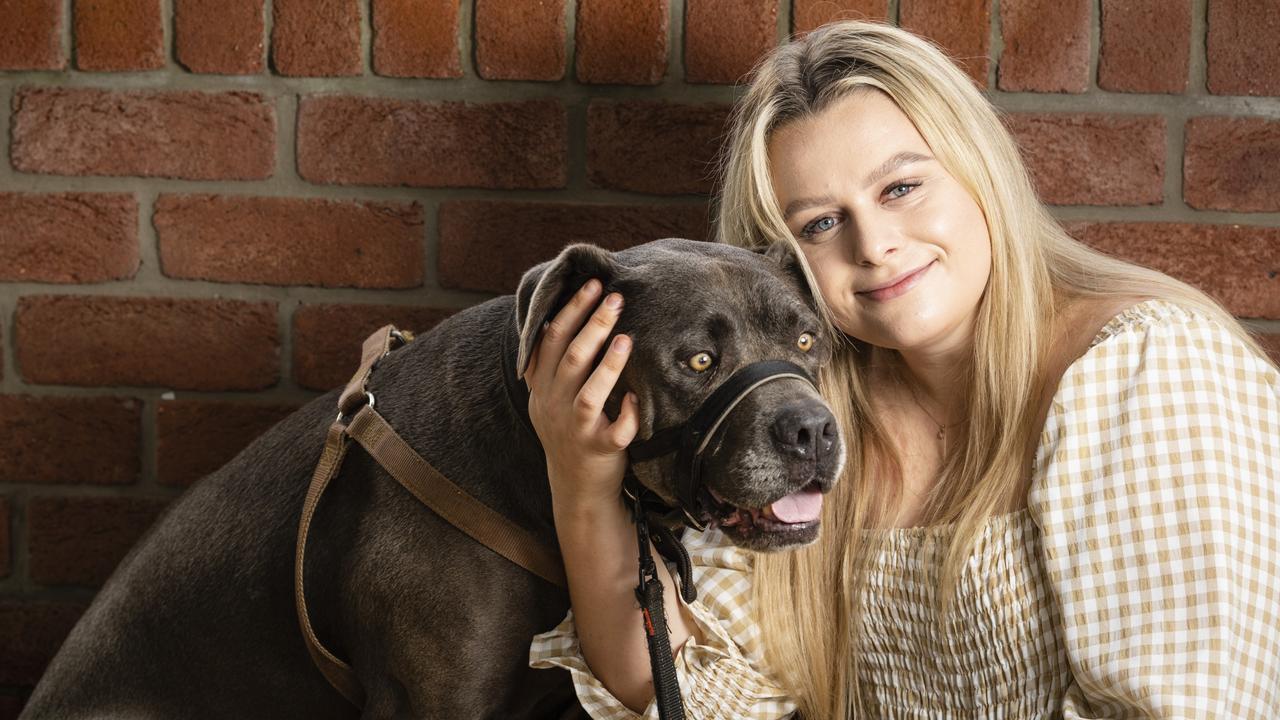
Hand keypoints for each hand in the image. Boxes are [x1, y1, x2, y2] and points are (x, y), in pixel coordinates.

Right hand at [524, 279, 639, 508]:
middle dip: (593, 324)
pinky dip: (628, 416)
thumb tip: (551, 318)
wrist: (576, 486)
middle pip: (571, 359)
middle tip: (616, 298)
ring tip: (626, 339)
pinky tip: (637, 399)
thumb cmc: (570, 430)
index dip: (571, 310)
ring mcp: (576, 429)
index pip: (552, 340)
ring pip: (589, 395)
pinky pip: (615, 433)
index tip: (593, 284)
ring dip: (608, 366)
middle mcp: (554, 406)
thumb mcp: (547, 398)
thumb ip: (548, 364)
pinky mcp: (599, 450)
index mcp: (543, 387)